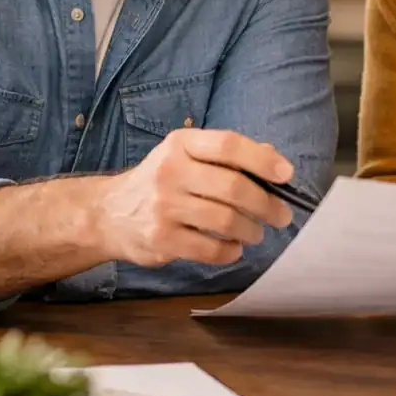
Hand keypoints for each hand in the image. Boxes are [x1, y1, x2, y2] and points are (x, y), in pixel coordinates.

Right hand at [97, 128, 295, 266]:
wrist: (107, 213)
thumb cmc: (161, 181)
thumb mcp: (186, 156)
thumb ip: (226, 156)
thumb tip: (274, 157)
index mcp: (181, 144)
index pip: (228, 145)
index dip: (262, 159)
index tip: (287, 175)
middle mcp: (170, 171)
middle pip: (232, 187)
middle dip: (267, 204)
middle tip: (282, 215)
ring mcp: (163, 206)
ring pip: (225, 220)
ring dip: (251, 229)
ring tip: (256, 232)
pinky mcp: (160, 239)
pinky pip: (209, 249)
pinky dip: (230, 251)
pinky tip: (234, 248)